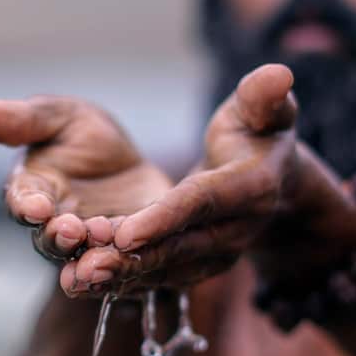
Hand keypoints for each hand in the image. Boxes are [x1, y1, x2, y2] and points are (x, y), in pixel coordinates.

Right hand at [0, 94, 172, 262]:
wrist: (134, 166)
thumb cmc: (86, 137)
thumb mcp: (61, 117)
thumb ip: (22, 120)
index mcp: (33, 190)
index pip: (21, 201)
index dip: (26, 206)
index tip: (35, 207)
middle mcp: (54, 226)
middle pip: (49, 240)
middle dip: (59, 237)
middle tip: (72, 230)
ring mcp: (87, 248)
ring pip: (81, 262)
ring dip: (88, 262)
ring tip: (99, 257)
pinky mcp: (122, 258)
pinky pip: (119, 268)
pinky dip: (122, 269)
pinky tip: (130, 263)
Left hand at [66, 64, 301, 296]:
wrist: (272, 180)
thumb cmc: (258, 132)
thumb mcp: (262, 109)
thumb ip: (263, 96)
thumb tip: (278, 74)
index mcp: (253, 187)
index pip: (202, 203)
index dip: (165, 217)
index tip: (125, 231)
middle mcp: (238, 230)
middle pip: (179, 247)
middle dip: (133, 258)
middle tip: (86, 265)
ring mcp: (219, 255)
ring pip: (165, 269)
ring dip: (122, 276)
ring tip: (77, 278)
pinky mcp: (199, 267)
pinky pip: (160, 277)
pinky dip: (124, 281)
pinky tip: (83, 281)